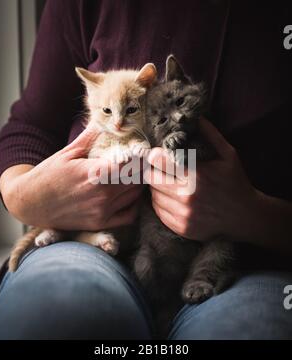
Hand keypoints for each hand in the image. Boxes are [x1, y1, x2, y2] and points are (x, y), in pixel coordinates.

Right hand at [0, 128, 142, 230]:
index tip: (141, 151)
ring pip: (135, 195)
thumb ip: (90, 137)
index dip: (140, 156)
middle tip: (141, 162)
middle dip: (141, 169)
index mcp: (96, 173)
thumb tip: (105, 121)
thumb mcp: (67, 152)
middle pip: (136, 179)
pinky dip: (133, 205)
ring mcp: (102, 210)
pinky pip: (129, 216)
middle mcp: (103, 194)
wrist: (30, 202)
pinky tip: (129, 196)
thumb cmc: (48, 175)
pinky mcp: (100, 223)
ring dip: (138, 184)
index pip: (132, 163)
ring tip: (135, 175)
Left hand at [145, 118, 257, 240]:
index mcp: (196, 176)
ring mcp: (183, 215)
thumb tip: (196, 117)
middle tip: (161, 169)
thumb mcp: (228, 156)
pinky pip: (158, 212)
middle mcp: (186, 197)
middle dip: (154, 171)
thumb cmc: (235, 183)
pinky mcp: (181, 228)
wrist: (245, 216)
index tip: (157, 154)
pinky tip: (172, 198)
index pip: (159, 161)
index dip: (154, 155)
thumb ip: (211, 135)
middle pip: (151, 179)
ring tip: (169, 183)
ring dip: (157, 188)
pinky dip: (161, 203)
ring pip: (153, 196)